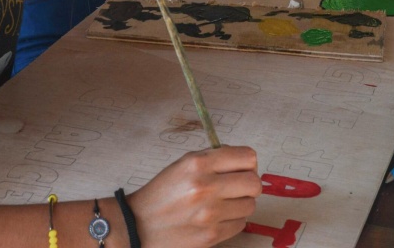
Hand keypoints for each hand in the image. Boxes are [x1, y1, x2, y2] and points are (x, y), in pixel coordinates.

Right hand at [129, 146, 260, 246]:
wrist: (139, 225)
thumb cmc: (162, 192)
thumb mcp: (183, 164)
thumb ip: (213, 158)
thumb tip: (244, 161)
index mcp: (199, 163)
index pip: (247, 157)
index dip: (248, 163)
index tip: (243, 168)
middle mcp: (206, 186)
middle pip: (254, 182)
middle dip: (249, 184)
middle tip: (238, 187)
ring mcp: (210, 213)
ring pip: (250, 205)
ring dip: (241, 203)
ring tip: (224, 203)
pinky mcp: (211, 235)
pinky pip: (241, 224)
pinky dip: (233, 220)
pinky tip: (218, 217)